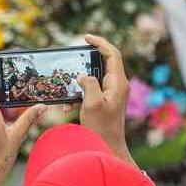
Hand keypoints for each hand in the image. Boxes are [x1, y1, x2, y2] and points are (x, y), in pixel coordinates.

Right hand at [77, 34, 133, 164]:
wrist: (108, 148)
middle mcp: (118, 85)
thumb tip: (83, 76)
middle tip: (72, 62)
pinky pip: (92, 91)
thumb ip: (88, 84)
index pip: (112, 54)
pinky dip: (79, 96)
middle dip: (85, 64)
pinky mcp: (106, 101)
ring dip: (79, 84)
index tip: (85, 38)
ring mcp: (113, 93)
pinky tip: (69, 108)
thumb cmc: (102, 128)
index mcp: (118, 83)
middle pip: (103, 63)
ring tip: (68, 95)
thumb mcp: (92, 104)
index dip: (100, 43)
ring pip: (94, 78)